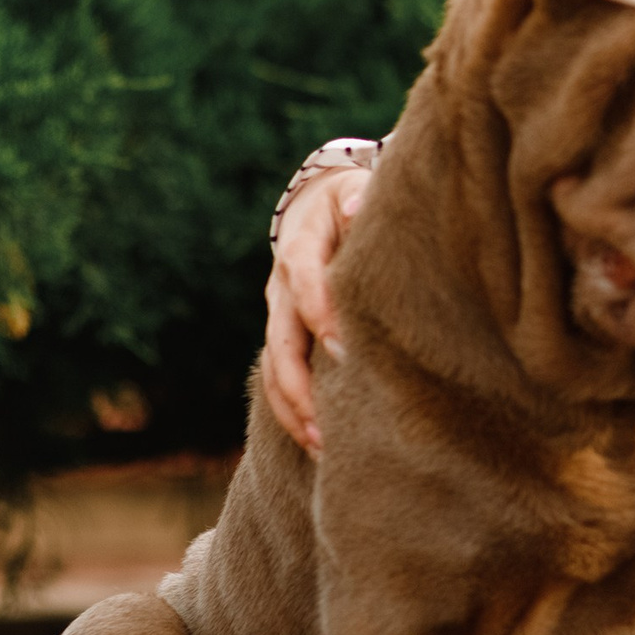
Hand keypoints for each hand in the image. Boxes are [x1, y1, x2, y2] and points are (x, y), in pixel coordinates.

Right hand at [263, 167, 369, 454]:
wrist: (315, 207)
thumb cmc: (350, 199)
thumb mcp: (355, 189)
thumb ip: (360, 197)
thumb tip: (359, 208)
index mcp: (301, 248)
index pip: (306, 285)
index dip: (322, 316)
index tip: (345, 349)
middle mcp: (282, 287)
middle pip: (281, 341)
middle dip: (300, 384)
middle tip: (327, 423)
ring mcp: (279, 314)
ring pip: (274, 367)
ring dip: (293, 408)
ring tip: (320, 445)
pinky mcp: (286, 334)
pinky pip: (281, 376)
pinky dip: (294, 410)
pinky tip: (318, 442)